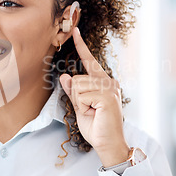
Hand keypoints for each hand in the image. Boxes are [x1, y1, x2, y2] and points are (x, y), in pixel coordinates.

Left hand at [59, 27, 129, 166]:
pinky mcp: (107, 96)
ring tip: (93, 112)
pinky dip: (83, 107)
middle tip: (89, 110)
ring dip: (80, 103)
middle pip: (77, 78)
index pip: (90, 61)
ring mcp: (110, 88)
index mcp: (104, 82)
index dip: (81, 46)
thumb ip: (73, 91)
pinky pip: (82, 95)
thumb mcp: (80, 106)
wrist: (107, 144)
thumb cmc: (96, 126)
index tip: (74, 31)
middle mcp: (109, 82)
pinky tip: (95, 113)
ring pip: (78, 86)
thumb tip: (65, 76)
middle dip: (76, 97)